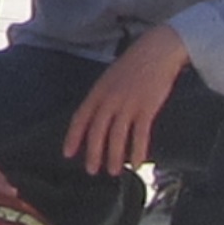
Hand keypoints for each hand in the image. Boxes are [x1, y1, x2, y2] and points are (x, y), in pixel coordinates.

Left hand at [62, 26, 187, 175]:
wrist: (156, 52)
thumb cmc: (133, 65)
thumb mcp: (110, 79)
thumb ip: (102, 97)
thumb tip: (96, 118)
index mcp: (98, 91)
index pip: (80, 118)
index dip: (73, 137)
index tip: (67, 153)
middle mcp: (109, 99)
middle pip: (97, 131)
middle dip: (93, 153)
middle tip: (91, 170)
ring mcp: (128, 104)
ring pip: (117, 136)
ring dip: (114, 156)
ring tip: (114, 172)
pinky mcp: (146, 108)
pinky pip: (139, 134)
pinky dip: (137, 151)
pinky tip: (137, 163)